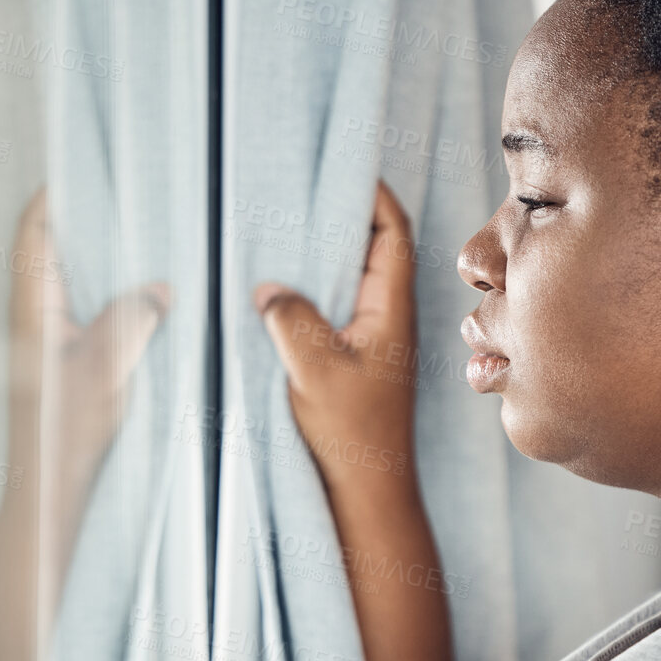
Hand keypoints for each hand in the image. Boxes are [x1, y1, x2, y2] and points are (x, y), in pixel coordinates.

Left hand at [0, 189, 169, 660]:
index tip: (95, 163)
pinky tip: (168, 307)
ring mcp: (58, 350)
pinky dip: (128, 303)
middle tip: (146, 194)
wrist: (54, 507)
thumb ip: (130, 322)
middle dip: (99, 222)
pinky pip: (103, 320)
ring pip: (86, 287)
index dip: (58, 191)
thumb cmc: (67, 444)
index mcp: (33, 310)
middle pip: (62, 252)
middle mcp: (39, 323)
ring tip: (163, 239)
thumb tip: (161, 288)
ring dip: (116, 264)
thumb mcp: (103, 373)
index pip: (34, 230)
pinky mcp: (79, 376)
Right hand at [255, 181, 418, 484]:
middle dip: (340, 216)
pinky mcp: (348, 359)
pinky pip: (330, 308)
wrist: (364, 493)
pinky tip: (275, 287)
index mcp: (391, 308)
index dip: (373, 195)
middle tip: (297, 189)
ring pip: (347, 278)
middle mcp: (385, 316)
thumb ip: (292, 321)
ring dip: (320, 254)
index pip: (393, 232)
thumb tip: (267, 286)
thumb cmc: (352, 434)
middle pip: (370, 247)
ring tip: (280, 227)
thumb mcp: (315, 371)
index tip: (340, 167)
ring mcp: (368, 338)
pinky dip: (309, 289)